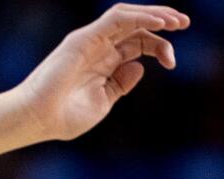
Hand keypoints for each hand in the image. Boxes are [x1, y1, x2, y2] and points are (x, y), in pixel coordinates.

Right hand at [9, 5, 187, 142]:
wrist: (38, 119)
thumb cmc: (64, 117)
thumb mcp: (103, 101)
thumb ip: (121, 84)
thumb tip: (141, 67)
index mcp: (105, 62)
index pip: (138, 43)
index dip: (160, 47)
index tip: (172, 63)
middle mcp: (99, 46)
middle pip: (136, 26)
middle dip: (163, 22)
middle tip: (185, 24)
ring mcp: (91, 41)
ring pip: (127, 16)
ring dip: (154, 14)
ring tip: (176, 21)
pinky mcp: (84, 38)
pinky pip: (116, 19)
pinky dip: (139, 18)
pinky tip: (159, 23)